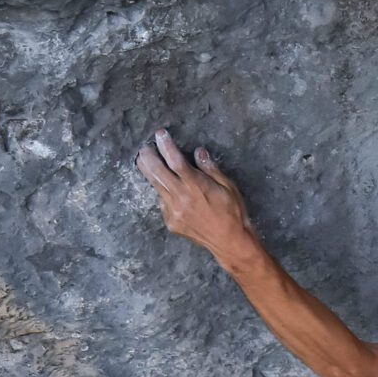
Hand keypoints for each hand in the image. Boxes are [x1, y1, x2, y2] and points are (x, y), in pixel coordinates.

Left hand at [135, 128, 252, 258]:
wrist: (230, 242)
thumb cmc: (233, 212)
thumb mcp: (228, 186)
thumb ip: (210, 168)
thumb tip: (198, 152)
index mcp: (195, 185)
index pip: (175, 160)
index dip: (165, 145)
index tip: (160, 134)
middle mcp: (181, 197)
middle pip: (157, 172)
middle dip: (148, 156)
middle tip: (144, 147)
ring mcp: (173, 211)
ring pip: (155, 186)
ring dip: (148, 172)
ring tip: (143, 161)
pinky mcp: (171, 222)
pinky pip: (162, 203)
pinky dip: (161, 192)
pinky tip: (164, 188)